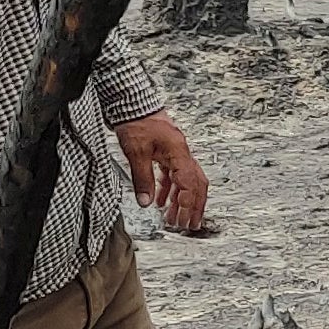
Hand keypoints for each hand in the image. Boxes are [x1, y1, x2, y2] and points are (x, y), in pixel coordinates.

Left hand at [116, 111, 210, 233]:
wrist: (132, 103)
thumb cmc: (137, 121)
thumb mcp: (136, 152)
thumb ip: (142, 179)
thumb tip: (146, 202)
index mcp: (178, 153)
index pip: (189, 184)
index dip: (187, 204)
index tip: (183, 220)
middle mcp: (182, 154)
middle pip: (196, 185)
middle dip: (194, 207)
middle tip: (190, 225)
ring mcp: (177, 153)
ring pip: (188, 181)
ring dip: (182, 201)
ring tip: (175, 218)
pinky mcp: (168, 153)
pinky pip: (175, 175)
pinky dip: (171, 190)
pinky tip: (161, 200)